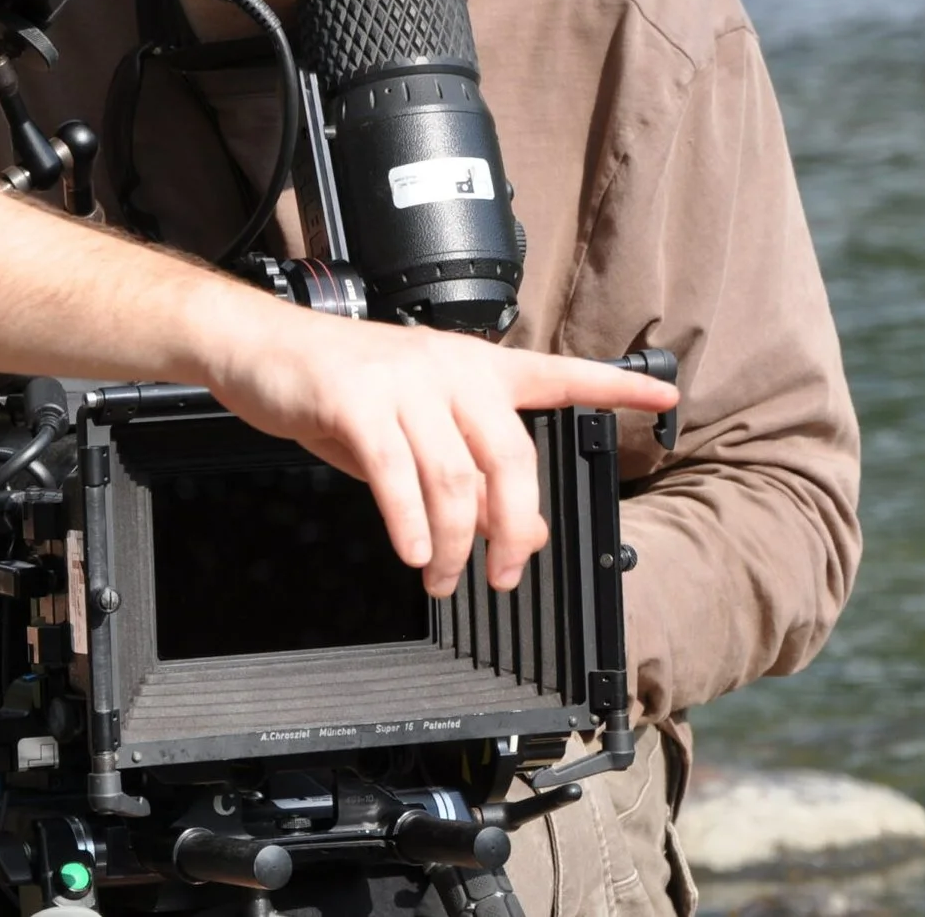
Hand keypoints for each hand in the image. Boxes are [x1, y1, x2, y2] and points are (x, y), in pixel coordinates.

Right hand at [200, 312, 678, 598]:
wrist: (260, 346)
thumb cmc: (338, 386)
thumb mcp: (414, 425)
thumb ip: (467, 467)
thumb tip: (522, 527)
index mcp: (471, 366)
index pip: (556, 373)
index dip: (613, 386)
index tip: (664, 396)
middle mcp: (447, 367)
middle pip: (511, 457)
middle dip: (516, 529)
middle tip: (506, 574)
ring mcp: (403, 381)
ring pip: (455, 478)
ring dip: (455, 544)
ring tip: (444, 577)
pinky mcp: (356, 400)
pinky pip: (397, 474)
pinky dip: (410, 524)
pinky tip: (412, 553)